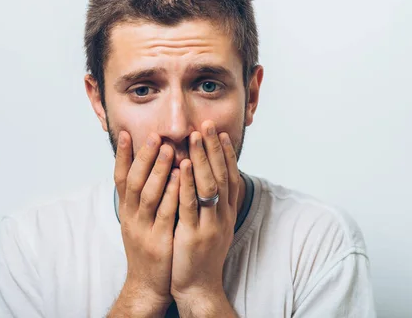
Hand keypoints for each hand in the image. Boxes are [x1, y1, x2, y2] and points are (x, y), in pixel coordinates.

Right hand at [110, 131, 179, 315]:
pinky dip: (173, 194)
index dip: (121, 155)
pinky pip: (166, 214)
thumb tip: (145, 167)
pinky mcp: (159, 242)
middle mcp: (131, 217)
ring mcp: (144, 229)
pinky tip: (181, 179)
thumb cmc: (148, 246)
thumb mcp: (138, 220)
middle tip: (154, 135)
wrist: (148, 284)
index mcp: (126, 210)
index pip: (119, 177)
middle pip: (133, 181)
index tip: (125, 133)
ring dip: (158, 171)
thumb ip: (141, 196)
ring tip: (169, 149)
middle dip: (143, 157)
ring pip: (148, 195)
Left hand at [170, 120, 239, 306]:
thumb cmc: (200, 252)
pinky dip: (187, 183)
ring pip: (208, 185)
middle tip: (206, 124)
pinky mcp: (195, 234)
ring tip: (194, 137)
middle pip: (221, 174)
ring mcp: (210, 224)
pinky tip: (182, 166)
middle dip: (213, 148)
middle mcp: (222, 215)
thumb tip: (216, 179)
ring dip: (201, 159)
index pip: (229, 175)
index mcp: (226, 211)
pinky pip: (191, 204)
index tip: (218, 131)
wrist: (198, 286)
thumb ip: (215, 203)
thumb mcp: (213, 225)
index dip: (224, 152)